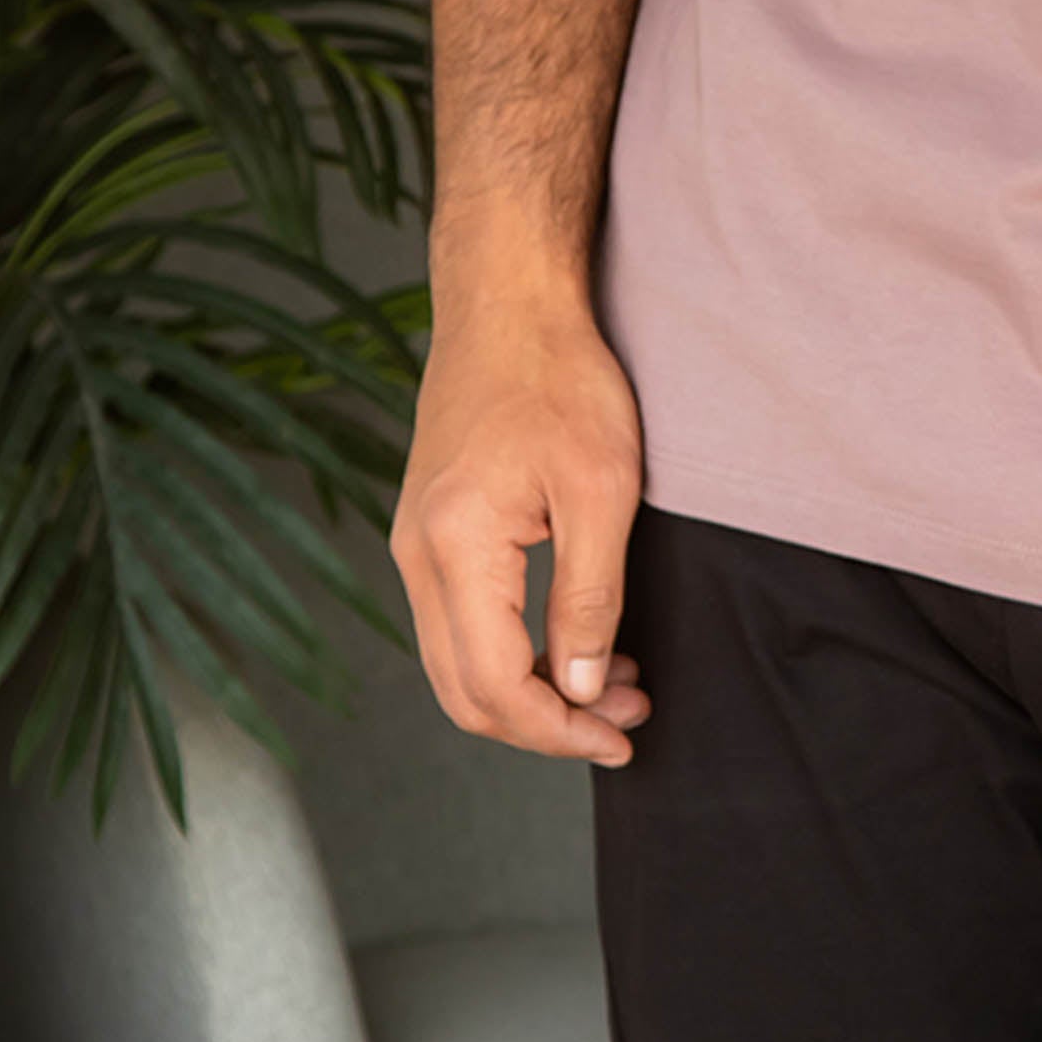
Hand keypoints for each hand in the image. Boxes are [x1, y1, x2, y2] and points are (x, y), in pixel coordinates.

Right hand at [391, 275, 653, 764]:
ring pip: (459, 664)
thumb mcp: (600, 490)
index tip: (620, 738)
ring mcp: (416, 544)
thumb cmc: (559, 379)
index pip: (494, 685)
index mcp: (453, 548)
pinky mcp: (431, 532)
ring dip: (534, 691)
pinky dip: (516, 654)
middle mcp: (417, 555)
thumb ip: (589, 597)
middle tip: (626, 718)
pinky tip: (578, 642)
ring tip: (617, 684)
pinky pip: (461, 624)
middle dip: (546, 723)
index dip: (558, 730)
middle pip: (464, 691)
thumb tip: (584, 688)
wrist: (507, 304)